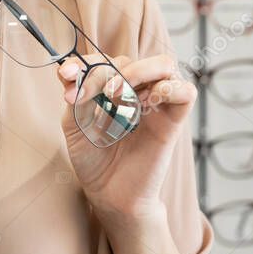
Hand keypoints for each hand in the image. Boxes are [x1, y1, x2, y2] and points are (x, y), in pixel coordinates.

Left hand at [55, 53, 196, 221]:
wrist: (109, 194)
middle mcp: (136, 91)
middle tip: (89, 95)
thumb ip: (76, 93)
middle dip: (106, 70)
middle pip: (130, 59)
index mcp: (112, 88)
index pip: (104, 59)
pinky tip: (144, 103)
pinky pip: (185, 91)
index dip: (84, 62)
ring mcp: (156, 104)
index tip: (66, 74)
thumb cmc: (94, 158)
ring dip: (137, 72)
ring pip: (164, 65)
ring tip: (116, 96)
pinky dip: (168, 88)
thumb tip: (69, 69)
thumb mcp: (75, 123)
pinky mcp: (173, 121)